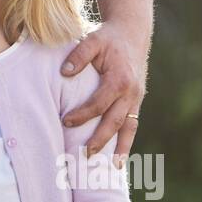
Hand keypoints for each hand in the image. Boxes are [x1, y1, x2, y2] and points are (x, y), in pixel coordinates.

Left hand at [60, 20, 147, 165]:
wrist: (132, 33)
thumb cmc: (108, 38)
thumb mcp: (92, 40)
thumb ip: (79, 55)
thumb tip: (64, 72)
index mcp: (119, 79)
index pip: (99, 103)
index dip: (82, 114)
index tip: (65, 121)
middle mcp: (131, 92)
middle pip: (115, 121)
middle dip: (100, 139)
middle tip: (84, 155)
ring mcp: (136, 98)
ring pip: (129, 127)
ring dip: (120, 148)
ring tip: (112, 167)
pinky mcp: (137, 101)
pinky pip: (133, 124)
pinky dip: (127, 141)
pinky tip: (120, 157)